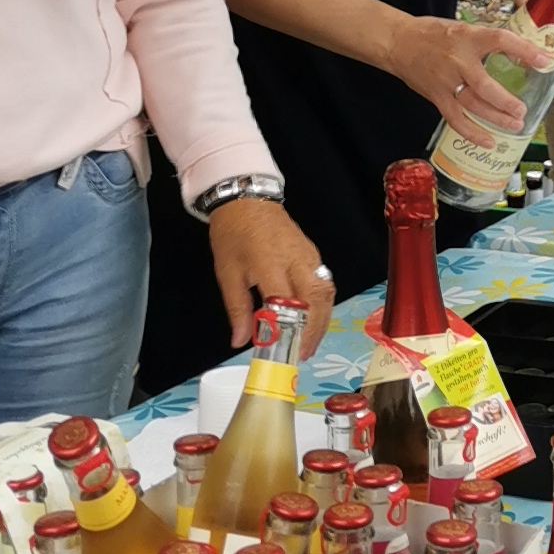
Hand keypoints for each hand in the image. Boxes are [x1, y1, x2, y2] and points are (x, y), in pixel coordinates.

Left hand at [206, 197, 335, 352]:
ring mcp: (309, 256)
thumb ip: (237, 309)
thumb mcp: (227, 273)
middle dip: (314, 330)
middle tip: (303, 353)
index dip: (290, 329)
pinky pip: (324, 284)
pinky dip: (322, 306)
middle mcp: (296, 259)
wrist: (246, 199)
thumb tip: (240, 341)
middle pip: (317, 299)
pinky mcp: (314, 255)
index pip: (288, 301)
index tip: (286, 351)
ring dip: (322, 320)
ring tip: (309, 343)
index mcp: (270, 263)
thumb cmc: (233, 235)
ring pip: (326, 292)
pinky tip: (311, 321)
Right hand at [389, 15, 532, 132]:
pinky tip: (487, 141)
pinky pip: (455, 119)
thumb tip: (519, 52)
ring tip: (515, 125)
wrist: (397, 42)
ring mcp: (446, 81)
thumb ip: (486, 41)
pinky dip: (472, 133)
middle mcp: (458, 60)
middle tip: (522, 109)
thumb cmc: (433, 34)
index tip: (544, 60)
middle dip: (506, 101)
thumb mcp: (462, 28)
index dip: (524, 51)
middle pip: (485, 85)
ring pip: (472, 106)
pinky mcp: (436, 97)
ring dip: (495, 118)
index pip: (501, 41)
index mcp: (468, 37)